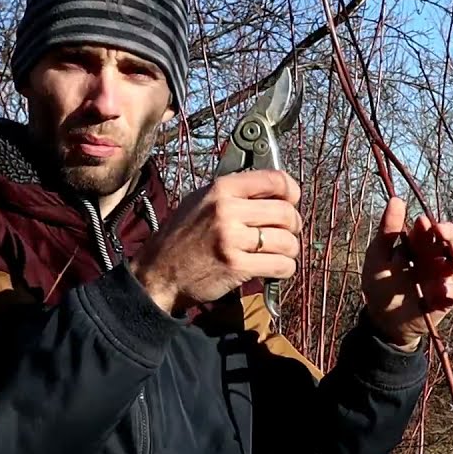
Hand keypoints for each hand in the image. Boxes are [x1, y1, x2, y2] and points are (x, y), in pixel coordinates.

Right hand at [130, 169, 301, 314]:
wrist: (159, 273)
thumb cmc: (182, 237)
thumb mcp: (201, 201)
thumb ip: (234, 193)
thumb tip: (274, 188)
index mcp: (221, 189)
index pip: (274, 179)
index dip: (291, 191)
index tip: (292, 201)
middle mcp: (226, 210)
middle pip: (286, 213)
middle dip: (293, 225)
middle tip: (286, 234)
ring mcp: (231, 239)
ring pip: (288, 241)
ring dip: (289, 250)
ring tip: (278, 253)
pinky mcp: (236, 266)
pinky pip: (281, 265)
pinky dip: (284, 269)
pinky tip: (273, 268)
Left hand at [361, 197, 452, 348]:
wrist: (383, 321)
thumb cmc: (379, 287)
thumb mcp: (377, 257)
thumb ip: (387, 231)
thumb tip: (397, 199)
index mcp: (417, 247)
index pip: (428, 230)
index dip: (428, 225)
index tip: (421, 223)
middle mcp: (433, 259)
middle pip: (449, 240)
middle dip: (449, 232)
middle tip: (440, 231)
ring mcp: (442, 278)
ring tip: (451, 251)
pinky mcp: (447, 299)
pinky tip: (440, 290)